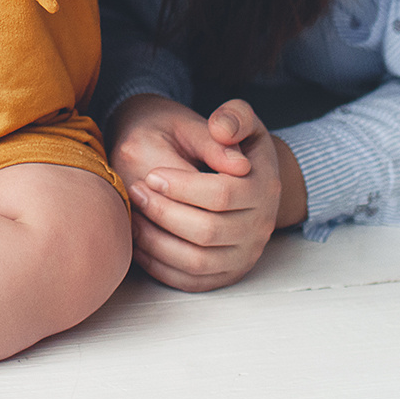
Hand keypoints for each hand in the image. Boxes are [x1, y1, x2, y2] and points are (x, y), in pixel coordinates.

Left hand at [109, 94, 303, 290]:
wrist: (247, 178)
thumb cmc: (232, 145)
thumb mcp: (240, 120)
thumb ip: (234, 116)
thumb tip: (222, 131)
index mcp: (264, 187)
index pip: (221, 194)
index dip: (182, 186)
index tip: (152, 175)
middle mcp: (260, 226)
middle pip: (207, 231)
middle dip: (164, 212)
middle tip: (136, 191)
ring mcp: (245, 255)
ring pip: (197, 262)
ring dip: (158, 241)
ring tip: (134, 215)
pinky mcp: (227, 274)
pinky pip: (191, 282)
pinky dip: (161, 266)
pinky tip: (141, 241)